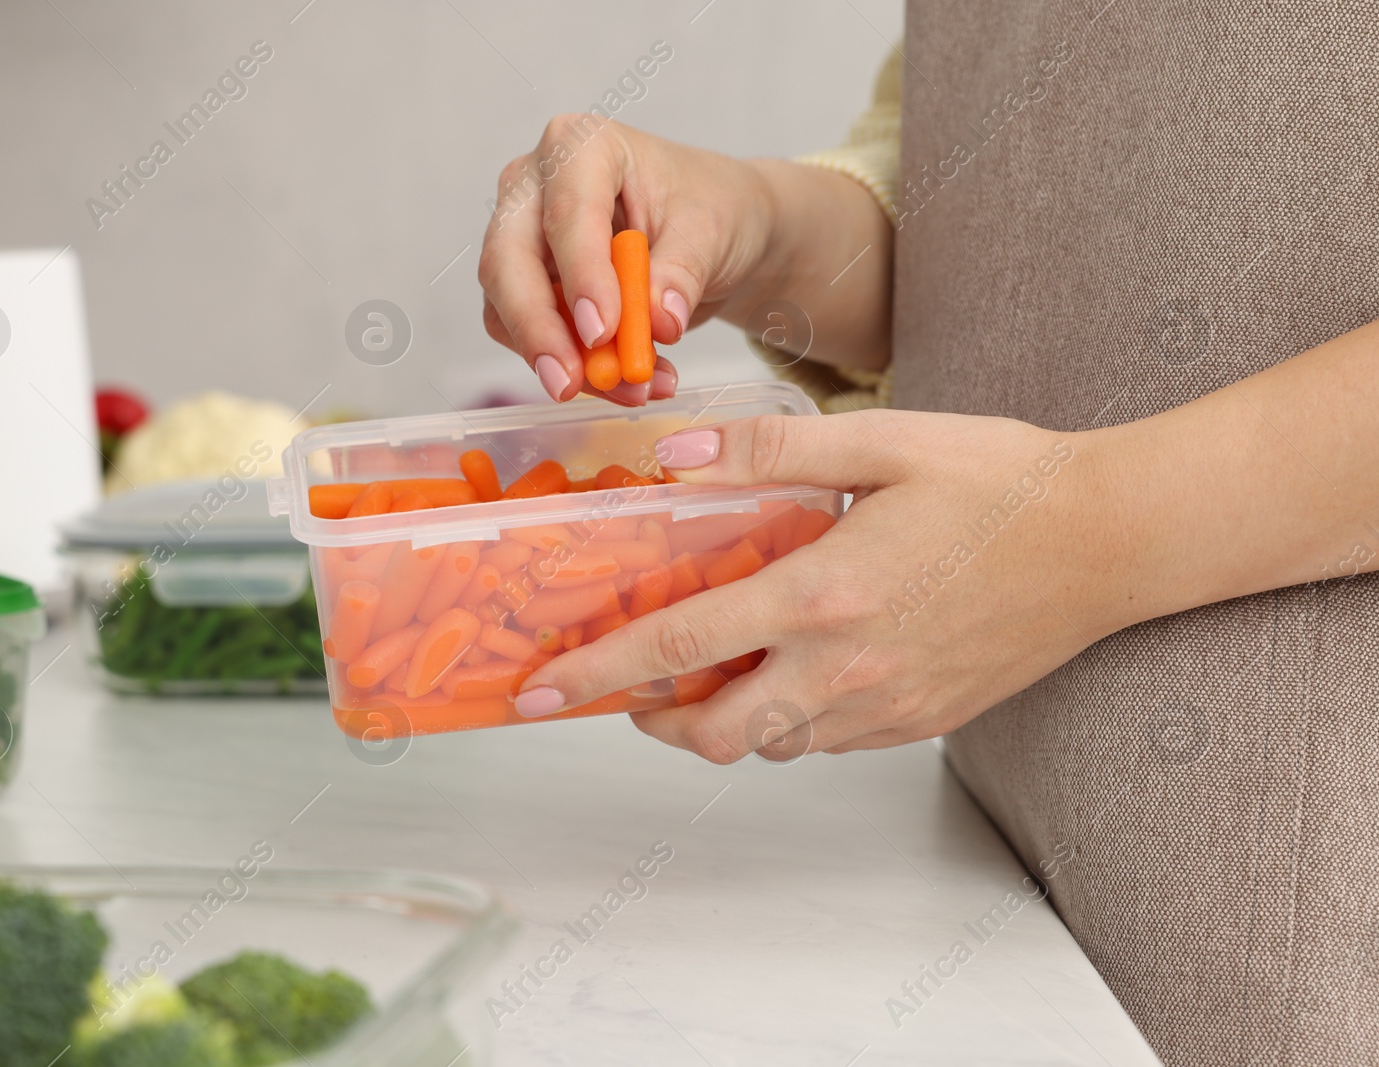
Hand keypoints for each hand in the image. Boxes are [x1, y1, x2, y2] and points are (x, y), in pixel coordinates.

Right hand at [478, 118, 890, 405]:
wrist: (710, 230)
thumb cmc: (708, 208)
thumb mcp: (712, 232)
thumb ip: (681, 273)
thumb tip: (658, 322)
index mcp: (581, 146)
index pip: (566, 213)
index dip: (580, 275)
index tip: (601, 331)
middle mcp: (535, 185)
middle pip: (508, 261)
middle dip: (539, 329)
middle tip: (570, 383)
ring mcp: (520, 235)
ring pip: (509, 308)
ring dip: (565, 360)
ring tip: (634, 389)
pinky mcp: (522, 285)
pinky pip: (526, 336)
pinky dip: (573, 368)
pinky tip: (624, 384)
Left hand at [511, 410, 1118, 760]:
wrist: (1111, 538)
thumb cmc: (1002, 480)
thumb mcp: (879, 441)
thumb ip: (764, 454)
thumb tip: (670, 459)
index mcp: (824, 595)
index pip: (681, 646)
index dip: (598, 671)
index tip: (541, 692)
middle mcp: (848, 670)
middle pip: (713, 733)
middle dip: (651, 717)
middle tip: (628, 681)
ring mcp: (888, 707)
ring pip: (769, 745)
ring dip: (720, 717)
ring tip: (708, 664)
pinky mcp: (921, 722)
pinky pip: (826, 742)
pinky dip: (785, 717)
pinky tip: (793, 662)